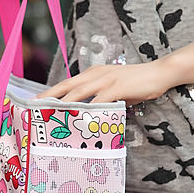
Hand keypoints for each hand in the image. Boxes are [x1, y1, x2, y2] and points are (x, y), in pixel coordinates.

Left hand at [35, 60, 179, 104]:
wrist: (160, 72)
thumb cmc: (138, 83)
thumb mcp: (114, 89)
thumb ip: (101, 98)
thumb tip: (91, 114)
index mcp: (93, 73)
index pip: (67, 83)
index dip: (51, 92)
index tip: (36, 101)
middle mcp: (96, 74)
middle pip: (66, 86)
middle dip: (48, 97)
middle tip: (33, 107)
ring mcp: (106, 80)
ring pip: (78, 93)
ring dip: (62, 105)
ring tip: (49, 115)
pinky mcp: (117, 88)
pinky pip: (98, 101)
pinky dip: (87, 111)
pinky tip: (78, 120)